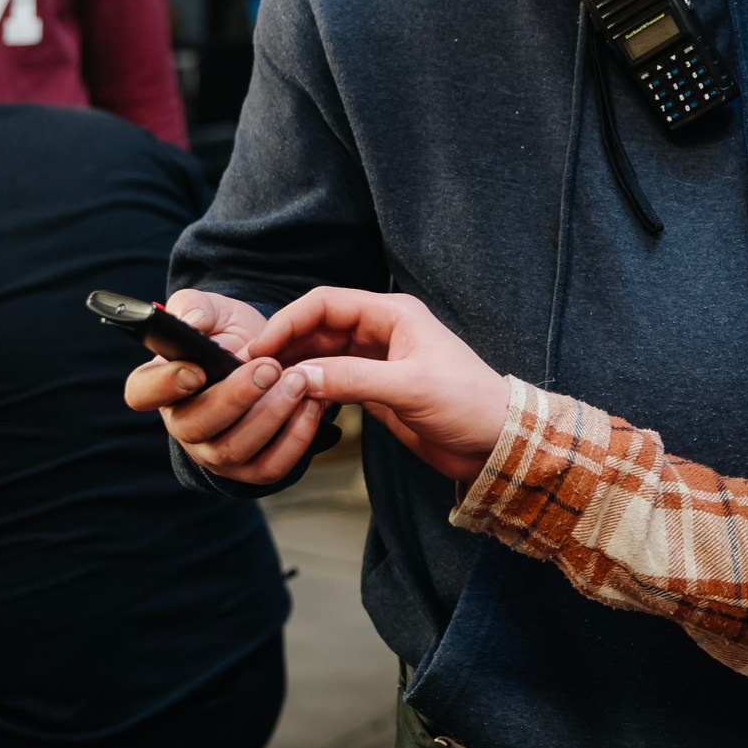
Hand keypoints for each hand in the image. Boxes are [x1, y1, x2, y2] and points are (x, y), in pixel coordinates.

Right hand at [122, 291, 325, 487]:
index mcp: (161, 383)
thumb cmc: (231, 336)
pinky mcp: (249, 469)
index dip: (165, 385)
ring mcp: (213, 453)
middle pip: (195, 426)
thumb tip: (191, 321)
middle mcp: (182, 424)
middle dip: (236, 397)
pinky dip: (294, 440)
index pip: (142, 393)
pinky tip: (310, 406)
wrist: (272, 357)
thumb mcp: (214, 311)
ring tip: (298, 382)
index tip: (197, 370)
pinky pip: (269, 467)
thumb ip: (195, 307)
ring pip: (234, 450)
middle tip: (270, 368)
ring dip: (270, 416)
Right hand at [246, 288, 512, 481]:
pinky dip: (311, 390)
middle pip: (318, 328)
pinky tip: (291, 403)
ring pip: (322, 356)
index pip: (325, 304)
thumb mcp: (410, 387)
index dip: (288, 321)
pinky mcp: (375, 389)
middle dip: (285, 346)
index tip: (259, 348)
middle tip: (252, 373)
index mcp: (392, 314)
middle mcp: (381, 331)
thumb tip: (301, 378)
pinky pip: (332, 381)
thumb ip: (354, 378)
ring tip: (264, 390)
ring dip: (295, 369)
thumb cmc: (467, 404)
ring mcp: (377, 360)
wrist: (496, 443)